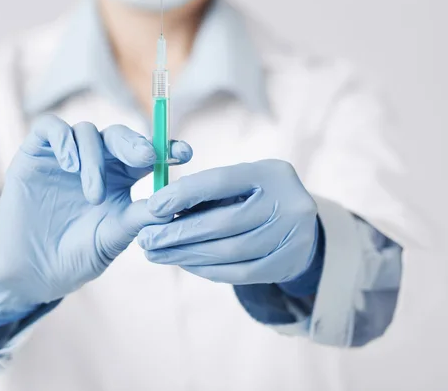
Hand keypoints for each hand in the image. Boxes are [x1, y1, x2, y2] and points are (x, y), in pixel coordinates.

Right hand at [0, 115, 191, 325]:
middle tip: (146, 158)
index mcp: (120, 179)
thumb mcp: (113, 239)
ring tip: (94, 194)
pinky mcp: (35, 154)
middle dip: (135, 143)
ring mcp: (65, 157)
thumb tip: (172, 202)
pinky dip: (63, 140)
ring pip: (87, 131)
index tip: (184, 153)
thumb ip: (139, 218)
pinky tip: (69, 164)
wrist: (32, 273)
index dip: (166, 147)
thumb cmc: (76, 257)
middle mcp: (96, 162)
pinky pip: (50, 128)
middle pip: (119, 135)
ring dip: (95, 158)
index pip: (147, 154)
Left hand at [138, 160, 317, 284]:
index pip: (220, 181)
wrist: (300, 223)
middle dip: (178, 233)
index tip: (152, 207)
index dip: (183, 194)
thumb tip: (160, 208)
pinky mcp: (289, 263)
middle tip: (146, 240)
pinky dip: (208, 270)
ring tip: (158, 254)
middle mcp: (288, 202)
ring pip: (230, 251)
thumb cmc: (255, 196)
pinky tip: (184, 264)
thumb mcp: (238, 182)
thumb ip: (206, 191)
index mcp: (270, 173)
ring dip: (187, 255)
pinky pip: (241, 273)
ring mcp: (293, 236)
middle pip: (224, 222)